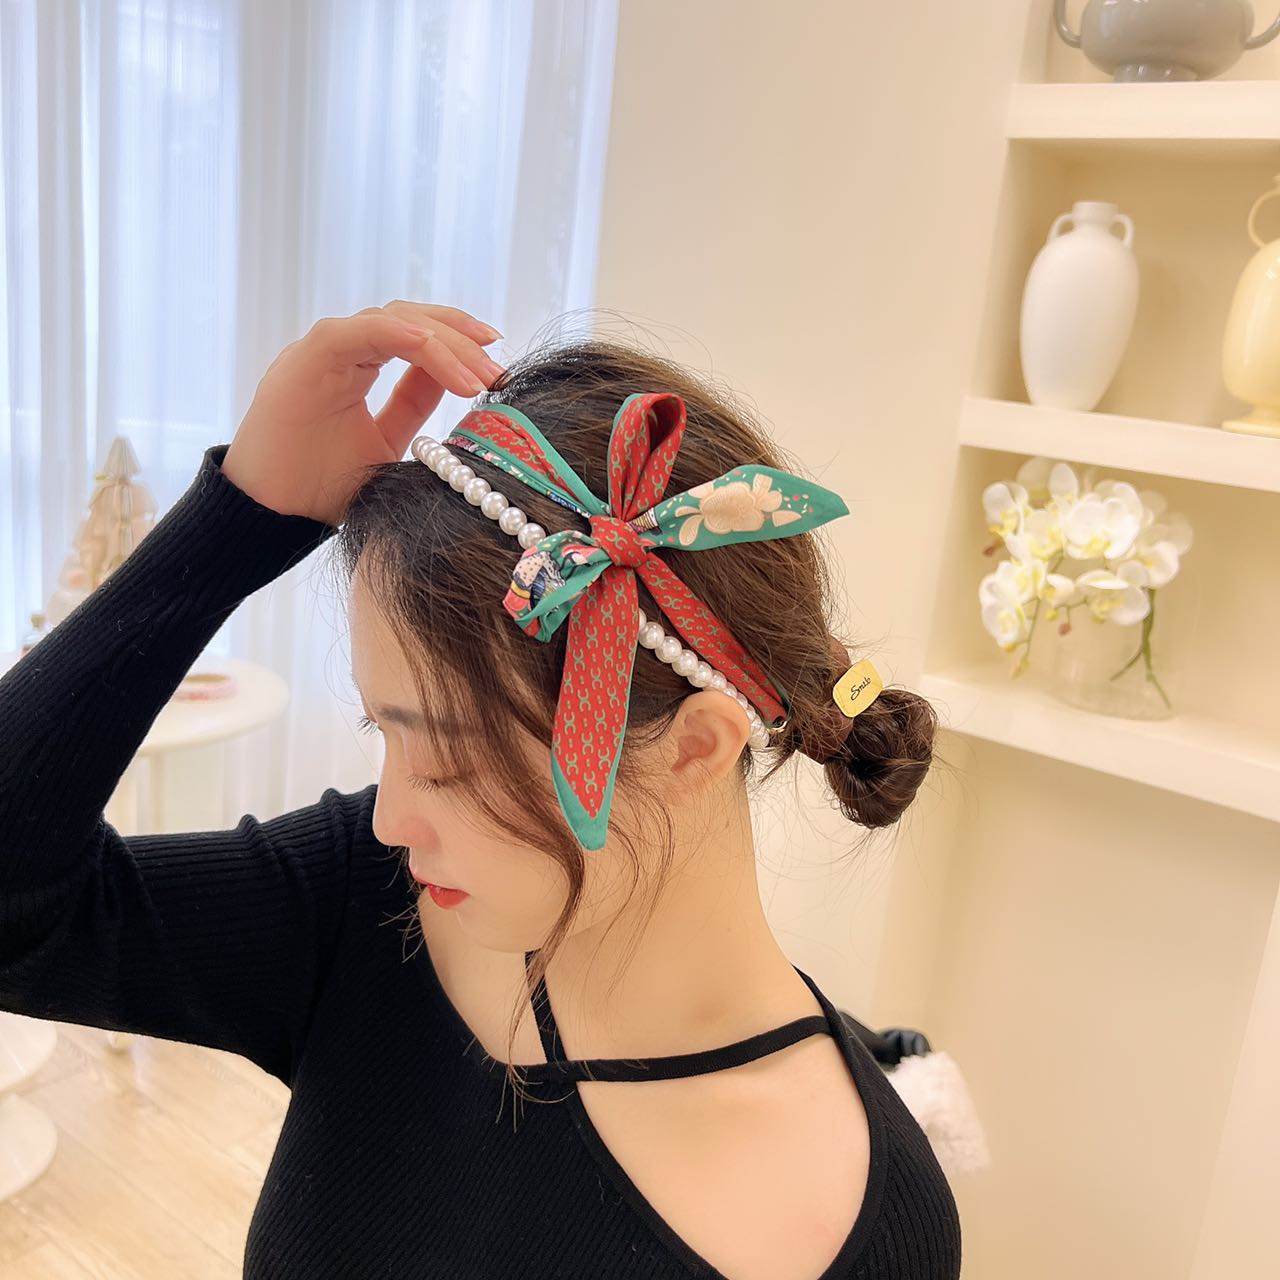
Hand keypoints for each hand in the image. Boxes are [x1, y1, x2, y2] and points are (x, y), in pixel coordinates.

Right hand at [221, 300, 503, 525]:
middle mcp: (344, 351)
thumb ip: (415, 407)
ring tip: (478, 376)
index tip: (500, 368)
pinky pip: (358, 331)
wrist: (269, 516)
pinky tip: (431, 349)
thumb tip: (459, 383)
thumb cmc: (319, 487)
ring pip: (393, 321)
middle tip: (499, 369)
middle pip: (413, 321)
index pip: (419, 337)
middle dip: (462, 340)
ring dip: (442, 342)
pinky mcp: (306, 359)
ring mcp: (324, 351)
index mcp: (361, 367)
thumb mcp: (386, 444)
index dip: (461, 345)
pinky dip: (398, 334)